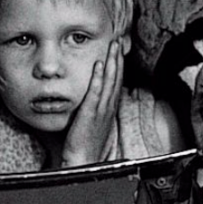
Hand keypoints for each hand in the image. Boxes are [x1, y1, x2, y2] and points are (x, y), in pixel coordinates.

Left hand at [59, 40, 123, 168]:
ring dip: (111, 62)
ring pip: (109, 81)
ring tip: (113, 46)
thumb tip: (90, 104)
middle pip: (115, 78)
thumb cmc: (86, 147)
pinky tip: (98, 64)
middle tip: (118, 41)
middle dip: (118, 59)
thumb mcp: (93, 126)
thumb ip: (94, 113)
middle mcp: (108, 108)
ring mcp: (100, 110)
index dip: (118, 67)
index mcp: (109, 110)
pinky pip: (95, 92)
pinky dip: (97, 77)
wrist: (84, 162)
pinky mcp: (90, 114)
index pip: (115, 84)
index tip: (118, 52)